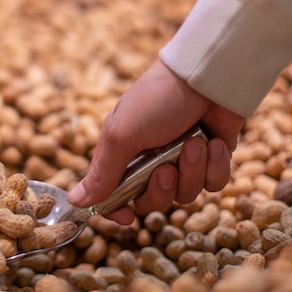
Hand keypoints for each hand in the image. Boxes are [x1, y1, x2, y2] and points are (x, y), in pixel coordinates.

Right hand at [68, 59, 244, 224]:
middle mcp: (151, 160)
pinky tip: (213, 143)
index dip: (118, 210)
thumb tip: (76, 201)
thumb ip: (102, 172)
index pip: (114, 194)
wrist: (206, 75)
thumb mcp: (122, 135)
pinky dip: (214, 166)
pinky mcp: (211, 159)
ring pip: (186, 194)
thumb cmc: (157, 100)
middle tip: (167, 168)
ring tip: (196, 143)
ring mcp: (183, 160)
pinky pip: (214, 183)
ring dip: (192, 170)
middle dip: (162, 189)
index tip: (128, 217)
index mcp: (123, 153)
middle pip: (152, 201)